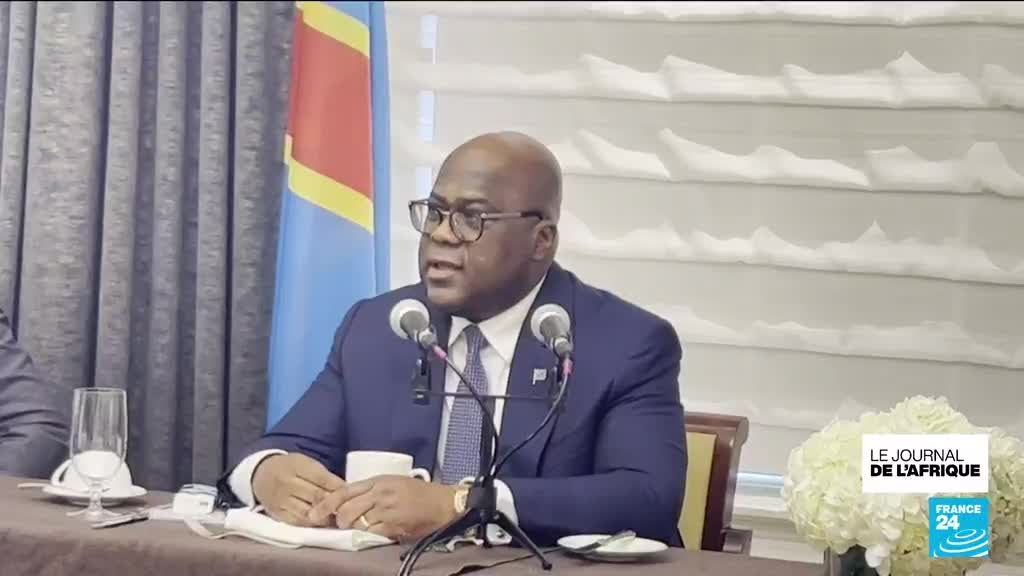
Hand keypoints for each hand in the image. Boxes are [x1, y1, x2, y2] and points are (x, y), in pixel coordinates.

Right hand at [251, 452, 344, 526]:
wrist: (261, 474)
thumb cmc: (290, 467)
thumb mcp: (306, 463)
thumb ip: (323, 476)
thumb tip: (345, 490)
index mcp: (297, 466)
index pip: (323, 479)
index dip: (339, 489)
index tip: (352, 495)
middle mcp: (287, 483)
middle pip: (316, 497)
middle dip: (335, 505)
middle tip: (349, 511)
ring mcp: (280, 500)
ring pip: (308, 513)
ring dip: (326, 518)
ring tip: (339, 520)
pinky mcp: (277, 514)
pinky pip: (297, 522)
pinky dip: (312, 525)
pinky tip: (323, 524)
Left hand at [309, 475, 458, 541]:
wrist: (443, 503)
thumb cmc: (419, 493)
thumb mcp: (393, 483)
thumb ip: (371, 491)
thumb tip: (347, 502)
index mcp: (378, 481)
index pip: (344, 490)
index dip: (327, 503)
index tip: (315, 513)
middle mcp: (380, 493)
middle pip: (346, 508)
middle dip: (338, 519)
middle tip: (339, 525)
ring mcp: (386, 509)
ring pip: (356, 521)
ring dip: (352, 528)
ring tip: (356, 529)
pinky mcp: (394, 525)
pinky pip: (371, 532)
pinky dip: (367, 535)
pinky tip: (371, 534)